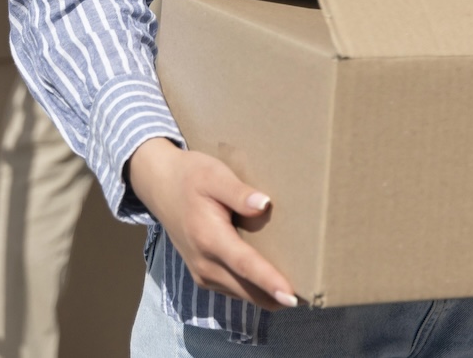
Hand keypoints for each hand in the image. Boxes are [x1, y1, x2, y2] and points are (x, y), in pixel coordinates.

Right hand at [127, 138, 297, 309]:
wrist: (160, 185)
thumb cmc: (191, 176)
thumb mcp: (215, 175)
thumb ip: (239, 193)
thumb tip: (265, 204)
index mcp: (209, 237)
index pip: (245, 265)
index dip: (269, 281)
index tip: (292, 295)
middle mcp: (204, 263)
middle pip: (246, 289)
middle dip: (276, 296)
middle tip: (311, 296)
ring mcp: (201, 272)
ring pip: (241, 294)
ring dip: (266, 296)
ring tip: (298, 292)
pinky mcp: (203, 274)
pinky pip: (233, 289)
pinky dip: (253, 290)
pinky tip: (273, 284)